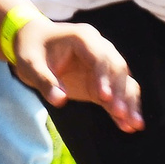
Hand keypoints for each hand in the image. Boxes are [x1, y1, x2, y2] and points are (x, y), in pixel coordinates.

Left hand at [12, 19, 143, 132]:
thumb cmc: (31, 51)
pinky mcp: (101, 80)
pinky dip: (124, 107)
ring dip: (129, 102)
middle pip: (118, 68)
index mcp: (83, 38)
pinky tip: (129, 125)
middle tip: (120, 113)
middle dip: (120, 92)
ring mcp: (103, 64)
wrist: (33, 43)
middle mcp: (99, 47)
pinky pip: (117, 93)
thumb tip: (60, 101)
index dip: (104, 77)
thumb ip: (45, 81)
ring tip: (135, 124)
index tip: (103, 97)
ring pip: (124, 81)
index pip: (100, 57)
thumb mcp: (30, 65)